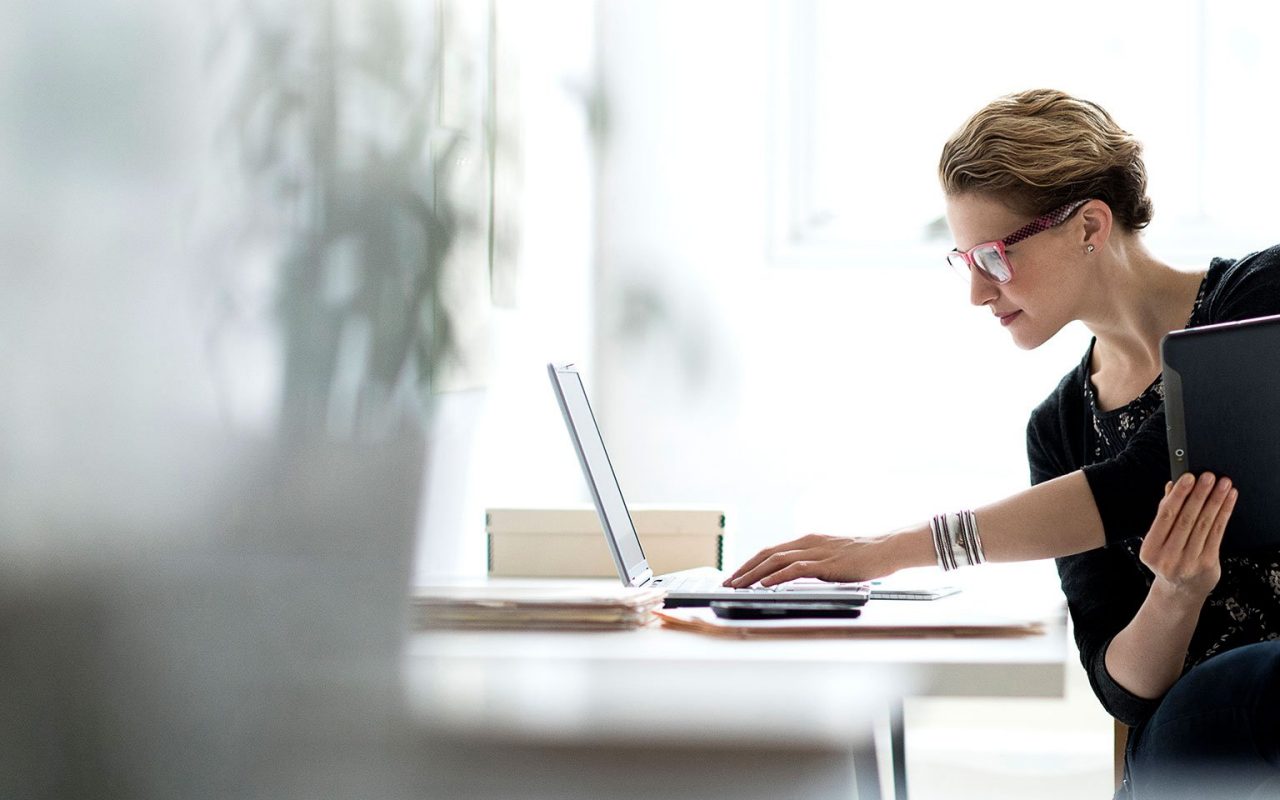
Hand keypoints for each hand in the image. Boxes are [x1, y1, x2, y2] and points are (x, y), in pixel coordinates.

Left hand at [723, 532, 899, 587]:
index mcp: (807, 540)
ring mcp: (817, 551)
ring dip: (754, 574)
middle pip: (767, 553)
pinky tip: (766, 584)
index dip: (750, 563)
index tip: (736, 575)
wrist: (887, 549)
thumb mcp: (832, 558)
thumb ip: (813, 564)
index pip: (771, 550)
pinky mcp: (827, 562)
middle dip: (745, 568)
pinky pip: (796, 568)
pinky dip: (778, 576)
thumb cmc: (863, 556)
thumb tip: (793, 579)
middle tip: (728, 582)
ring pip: (776, 560)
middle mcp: (808, 542)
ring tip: (739, 585)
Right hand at [1140, 472, 1236, 600]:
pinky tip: (1227, 501)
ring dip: (1215, 502)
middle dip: (1199, 495)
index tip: (1187, 478)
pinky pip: (1217, 534)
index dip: (1178, 496)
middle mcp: (1168, 558)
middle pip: (1186, 520)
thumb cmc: (1168, 560)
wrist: (1180, 591)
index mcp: (1150, 550)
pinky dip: (1224, 514)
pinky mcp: (1208, 564)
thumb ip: (1164, 514)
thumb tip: (1171, 487)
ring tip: (1222, 485)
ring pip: (1204, 525)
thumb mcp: (1158, 540)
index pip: (1165, 517)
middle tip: (1208, 477)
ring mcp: (1189, 562)